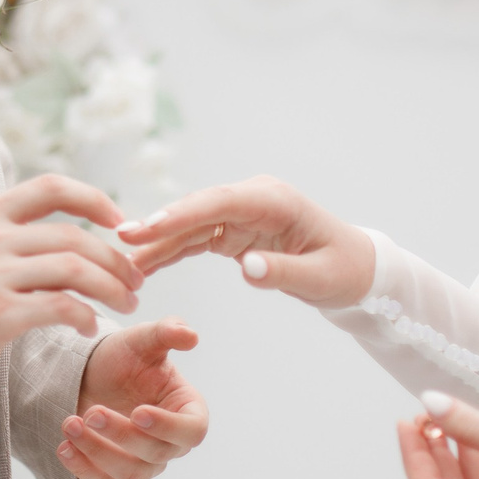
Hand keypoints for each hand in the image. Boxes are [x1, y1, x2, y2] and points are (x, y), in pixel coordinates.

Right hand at [0, 174, 143, 384]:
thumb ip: (6, 234)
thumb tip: (62, 232)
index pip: (52, 187)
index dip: (95, 199)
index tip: (119, 221)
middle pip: (75, 237)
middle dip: (116, 259)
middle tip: (135, 280)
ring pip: (75, 270)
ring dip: (111, 288)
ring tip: (125, 303)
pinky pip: (60, 307)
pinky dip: (86, 316)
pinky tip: (89, 327)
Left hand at [60, 318, 206, 478]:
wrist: (95, 375)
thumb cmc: (127, 358)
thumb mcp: (143, 339)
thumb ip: (167, 332)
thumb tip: (191, 336)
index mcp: (188, 410)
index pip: (192, 431)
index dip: (168, 427)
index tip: (138, 412)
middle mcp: (171, 442)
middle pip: (156, 453)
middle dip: (121, 435)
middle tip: (92, 412)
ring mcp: (146, 463)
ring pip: (130, 473)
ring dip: (98, 452)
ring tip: (70, 423)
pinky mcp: (119, 476)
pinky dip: (83, 469)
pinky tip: (64, 447)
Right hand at [116, 176, 374, 309]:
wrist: (356, 268)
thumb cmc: (344, 270)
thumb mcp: (321, 278)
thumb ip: (283, 273)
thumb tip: (247, 269)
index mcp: (275, 201)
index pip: (222, 202)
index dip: (184, 213)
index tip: (151, 228)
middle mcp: (253, 199)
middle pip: (199, 207)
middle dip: (160, 223)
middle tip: (122, 238)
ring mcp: (241, 213)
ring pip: (192, 223)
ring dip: (159, 239)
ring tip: (122, 255)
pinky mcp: (234, 231)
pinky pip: (196, 239)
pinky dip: (171, 250)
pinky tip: (143, 264)